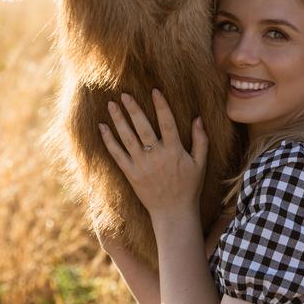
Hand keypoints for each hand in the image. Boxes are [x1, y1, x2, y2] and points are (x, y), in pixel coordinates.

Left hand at [99, 89, 207, 224]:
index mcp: (174, 151)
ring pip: (127, 138)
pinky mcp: (131, 174)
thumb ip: (200, 140)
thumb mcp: (200, 163)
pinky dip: (109, 140)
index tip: (154, 91)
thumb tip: (198, 118)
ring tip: (111, 104)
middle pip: (143, 127)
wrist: (173, 212)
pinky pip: (117, 154)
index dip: (161, 106)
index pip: (167, 123)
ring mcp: (141, 165)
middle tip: (124, 94)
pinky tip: (102, 127)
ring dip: (118, 120)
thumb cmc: (189, 186)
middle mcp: (156, 156)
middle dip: (133, 109)